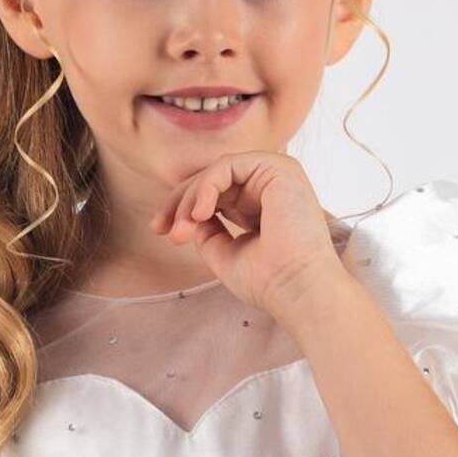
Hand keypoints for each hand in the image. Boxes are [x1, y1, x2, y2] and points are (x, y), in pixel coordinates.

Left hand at [148, 150, 349, 322]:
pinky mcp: (279, 167)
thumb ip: (207, 229)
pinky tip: (199, 213)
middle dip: (180, 203)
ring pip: (216, 172)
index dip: (183, 209)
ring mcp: (276, 174)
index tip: (160, 231)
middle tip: (163, 230)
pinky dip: (206, 187)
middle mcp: (271, 186)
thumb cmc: (268, 281)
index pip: (216, 195)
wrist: (296, 290)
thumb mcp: (224, 252)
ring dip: (190, 199)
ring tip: (181, 230)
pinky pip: (227, 166)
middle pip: (213, 181)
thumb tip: (189, 214)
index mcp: (262, 206)